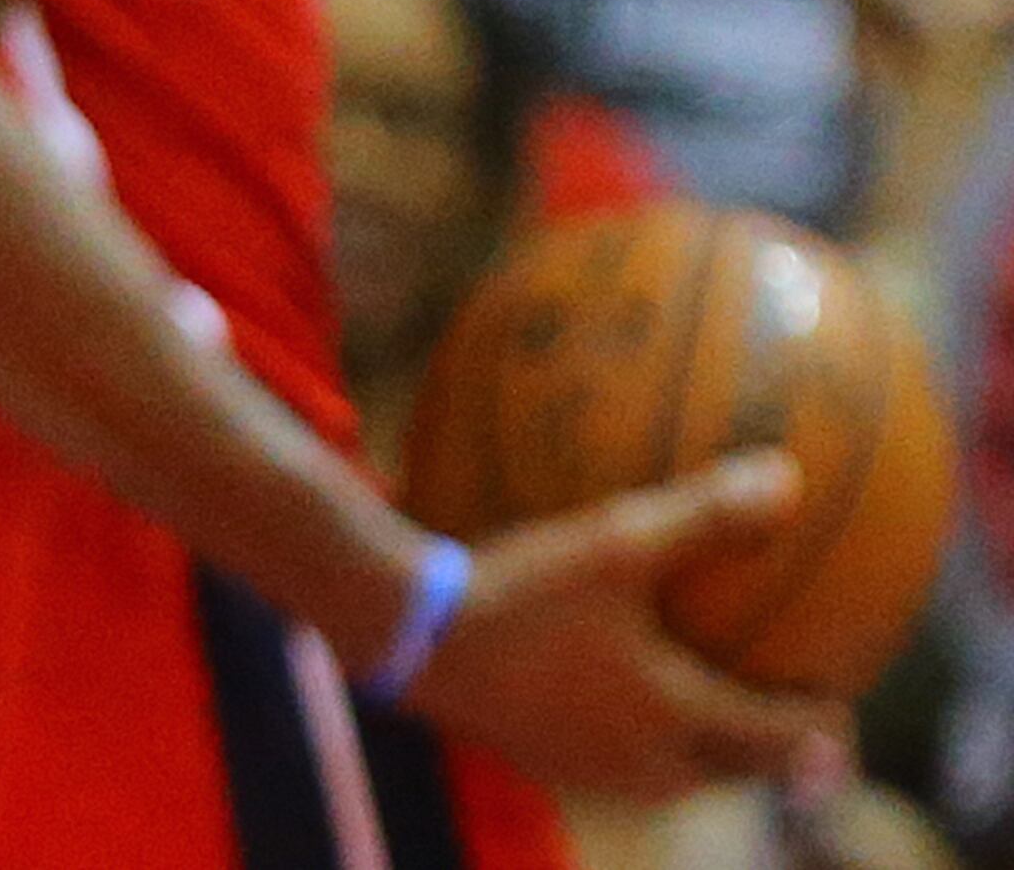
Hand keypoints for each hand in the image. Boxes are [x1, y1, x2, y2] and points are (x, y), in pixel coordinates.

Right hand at [401, 455, 841, 797]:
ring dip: (711, 741)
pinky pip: (624, 759)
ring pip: (683, 772)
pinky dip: (648, 731)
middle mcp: (650, 764)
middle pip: (743, 769)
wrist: (411, 639)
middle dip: (775, 742)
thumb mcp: (614, 543)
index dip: (828, 724)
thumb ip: (704, 515)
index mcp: (682, 720)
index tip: (840, 689)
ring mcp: (596, 772)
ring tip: (712, 690)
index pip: (789, 743)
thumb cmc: (520, 590)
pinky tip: (614, 680)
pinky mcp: (548, 763)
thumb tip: (789, 477)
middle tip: (791, 695)